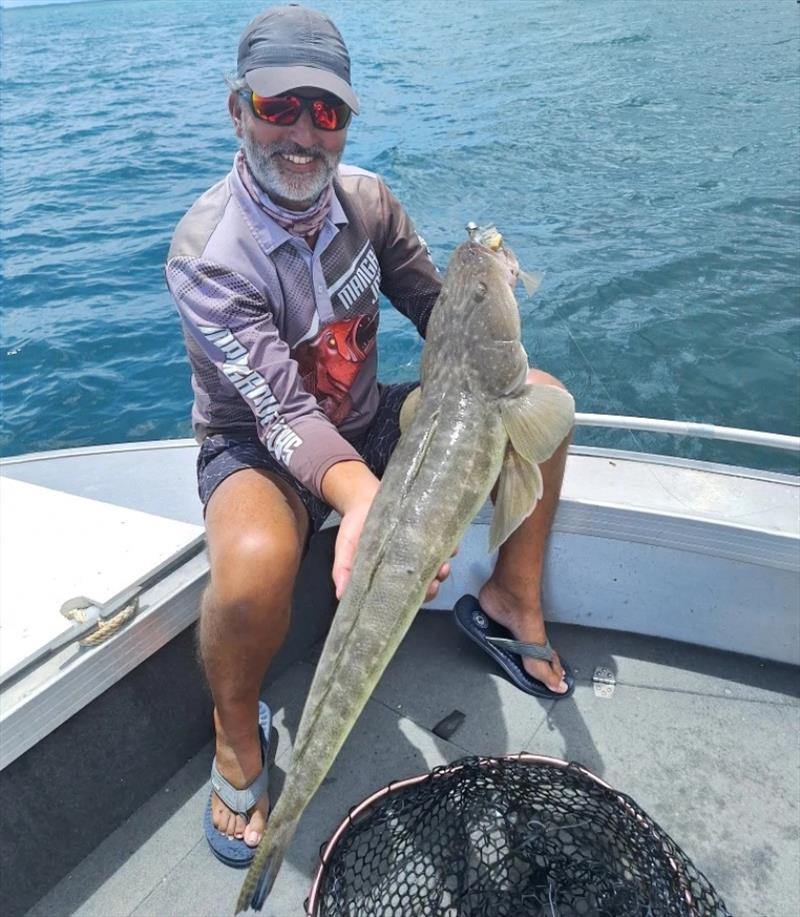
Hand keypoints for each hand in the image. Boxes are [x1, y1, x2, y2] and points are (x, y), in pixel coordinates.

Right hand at [322, 460, 457, 601]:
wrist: (363, 498)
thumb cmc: (354, 528)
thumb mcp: (345, 550)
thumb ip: (344, 571)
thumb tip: (341, 595)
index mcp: (389, 574)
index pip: (406, 594)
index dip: (416, 597)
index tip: (421, 595)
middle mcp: (407, 564)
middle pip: (427, 582)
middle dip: (434, 584)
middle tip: (434, 581)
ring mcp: (419, 548)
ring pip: (438, 564)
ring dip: (444, 568)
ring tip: (443, 566)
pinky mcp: (427, 530)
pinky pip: (444, 541)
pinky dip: (450, 547)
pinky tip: (451, 547)